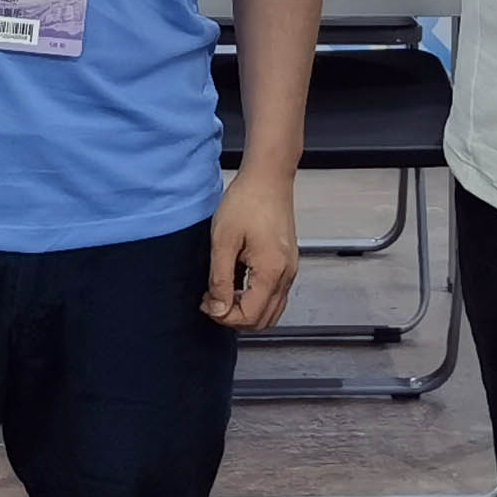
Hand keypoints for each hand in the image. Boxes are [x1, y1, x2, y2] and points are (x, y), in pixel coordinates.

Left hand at [205, 163, 299, 331]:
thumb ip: (220, 279)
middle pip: (263, 320)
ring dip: (247, 310)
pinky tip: (237, 281)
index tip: (206, 302)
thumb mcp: (223, 240)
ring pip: (271, 311)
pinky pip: (275, 294)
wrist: (268, 176)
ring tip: (223, 292)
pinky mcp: (288, 262)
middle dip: (235, 317)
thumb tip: (218, 309)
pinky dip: (256, 298)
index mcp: (271, 272)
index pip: (249, 316)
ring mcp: (290, 269)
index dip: (224, 316)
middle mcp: (286, 275)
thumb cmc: (247, 200)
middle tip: (213, 300)